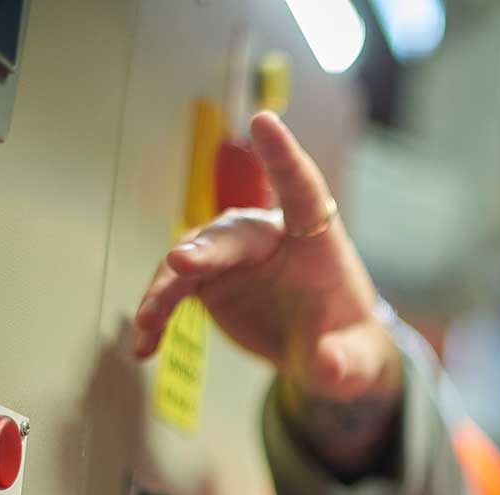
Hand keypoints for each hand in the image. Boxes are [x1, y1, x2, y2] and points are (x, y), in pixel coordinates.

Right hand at [131, 112, 396, 402]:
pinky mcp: (208, 280)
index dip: (283, 156)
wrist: (322, 353)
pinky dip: (158, 313)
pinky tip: (145, 344)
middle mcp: (271, 239)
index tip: (264, 120)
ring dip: (168, 285)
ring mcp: (234, 257)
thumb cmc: (345, 345)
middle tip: (180, 263)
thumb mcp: (354, 362)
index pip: (303, 191)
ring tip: (150, 320)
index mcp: (318, 242)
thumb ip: (343, 362)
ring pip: (193, 256)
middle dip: (207, 247)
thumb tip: (329, 367)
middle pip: (235, 232)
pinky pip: (175, 288)